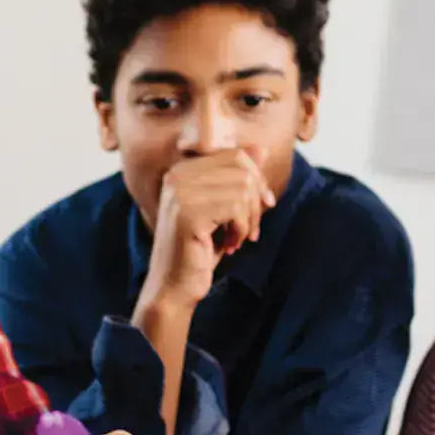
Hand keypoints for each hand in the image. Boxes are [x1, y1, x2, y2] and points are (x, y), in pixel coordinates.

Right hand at [136, 148, 274, 309]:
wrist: (173, 287)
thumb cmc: (199, 250)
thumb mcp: (224, 210)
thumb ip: (238, 179)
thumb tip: (261, 147)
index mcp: (181, 171)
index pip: (235, 156)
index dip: (256, 180)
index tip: (261, 207)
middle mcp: (176, 176)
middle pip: (242, 168)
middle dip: (256, 200)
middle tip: (251, 228)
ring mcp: (180, 194)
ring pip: (242, 188)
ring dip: (249, 218)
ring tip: (239, 238)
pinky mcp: (188, 214)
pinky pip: (236, 207)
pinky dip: (242, 228)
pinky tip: (231, 244)